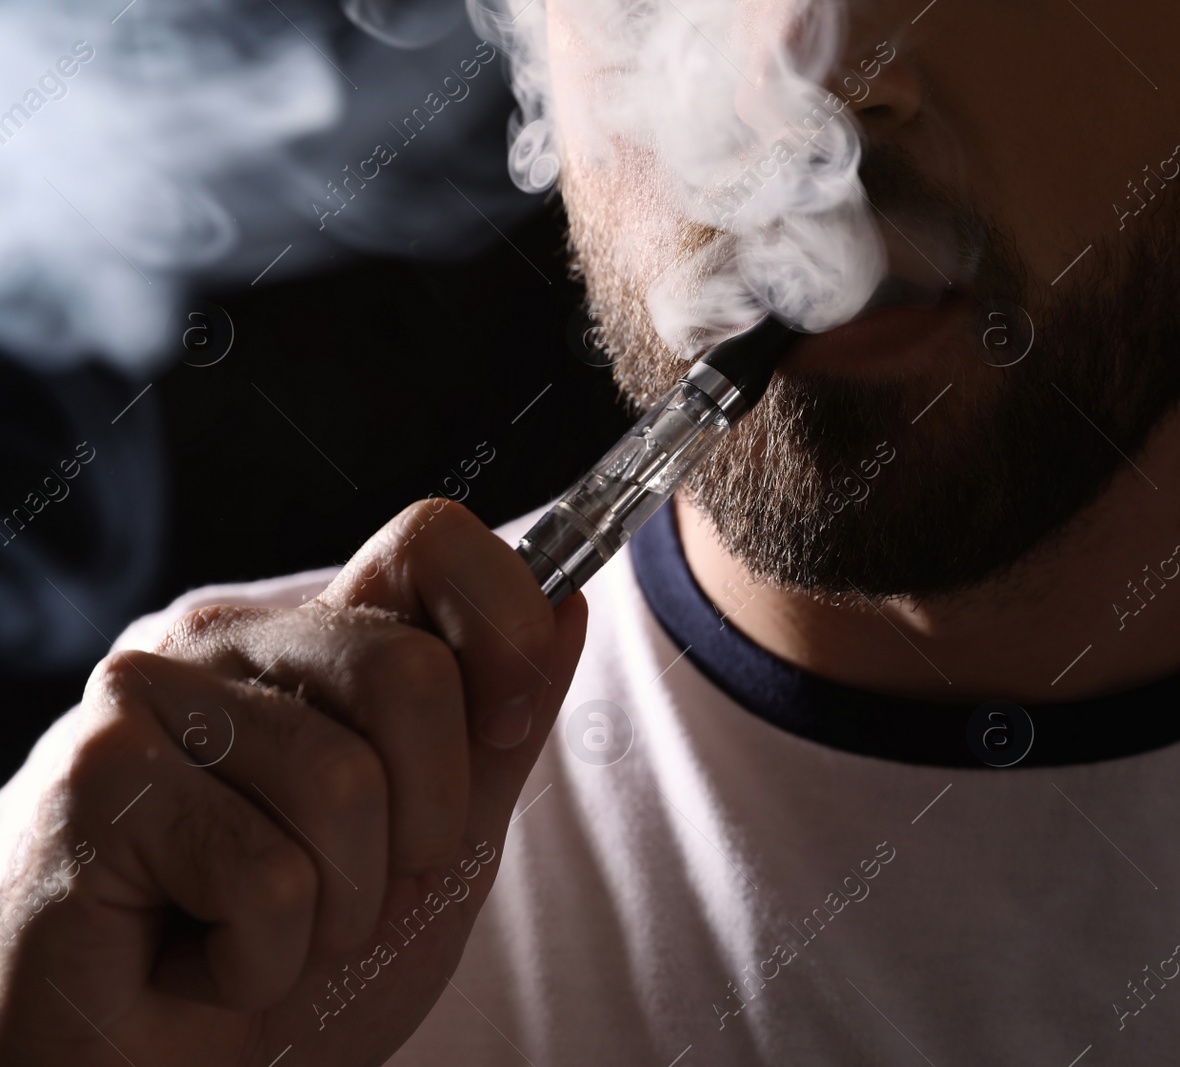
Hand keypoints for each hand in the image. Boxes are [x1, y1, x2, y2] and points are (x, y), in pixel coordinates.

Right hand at [0, 499, 586, 1065]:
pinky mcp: (94, 779)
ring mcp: (148, 696)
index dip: (505, 620)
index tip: (509, 724)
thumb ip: (500, 731)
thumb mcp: (439, 849)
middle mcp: (228, 642)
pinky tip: (198, 962)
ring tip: (268, 933)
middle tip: (358, 889)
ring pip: (341, 784)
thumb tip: (571, 604)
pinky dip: (262, 961)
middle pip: (409, 671)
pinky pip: (265, 876)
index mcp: (315, 645)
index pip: (431, 543)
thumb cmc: (290, 966)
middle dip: (425, 821)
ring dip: (340, 911)